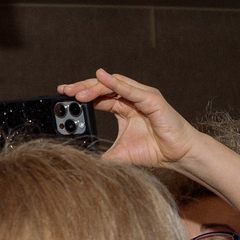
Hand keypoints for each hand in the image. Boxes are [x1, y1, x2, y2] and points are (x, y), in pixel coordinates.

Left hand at [69, 69, 201, 169]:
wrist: (176, 155)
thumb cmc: (153, 151)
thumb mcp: (118, 154)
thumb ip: (101, 154)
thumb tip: (82, 161)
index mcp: (123, 107)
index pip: (98, 95)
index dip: (81, 94)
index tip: (63, 94)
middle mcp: (131, 98)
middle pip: (103, 87)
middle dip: (82, 88)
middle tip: (65, 91)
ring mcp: (142, 96)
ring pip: (114, 85)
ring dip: (94, 86)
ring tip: (77, 92)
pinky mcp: (152, 98)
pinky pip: (130, 89)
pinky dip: (115, 83)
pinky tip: (100, 78)